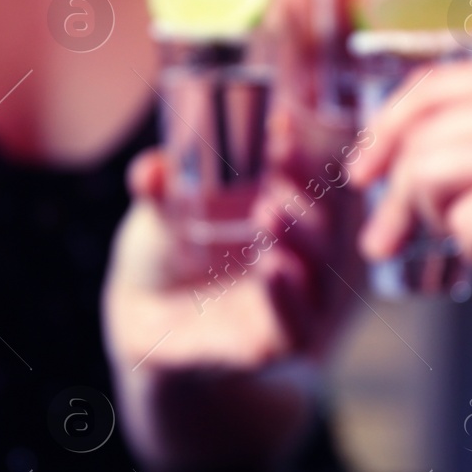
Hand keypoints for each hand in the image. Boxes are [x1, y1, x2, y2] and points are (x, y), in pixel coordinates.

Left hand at [104, 149, 336, 372]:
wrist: (143, 317)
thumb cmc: (170, 248)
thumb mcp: (161, 214)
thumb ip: (158, 191)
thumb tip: (150, 169)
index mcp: (291, 209)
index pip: (314, 177)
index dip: (304, 150)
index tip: (281, 126)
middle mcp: (305, 253)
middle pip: (328, 222)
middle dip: (310, 192)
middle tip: (282, 165)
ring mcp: (297, 301)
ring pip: (321, 274)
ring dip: (300, 241)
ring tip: (269, 214)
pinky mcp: (277, 345)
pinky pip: (296, 327)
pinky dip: (287, 300)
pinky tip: (273, 270)